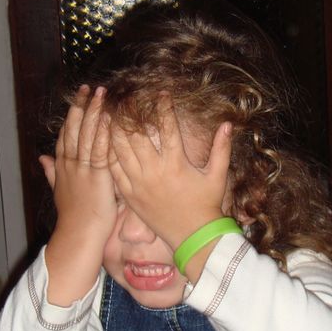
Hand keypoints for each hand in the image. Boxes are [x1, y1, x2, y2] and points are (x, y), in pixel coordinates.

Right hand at [41, 86, 116, 297]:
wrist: (78, 236)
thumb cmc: (74, 217)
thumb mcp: (59, 191)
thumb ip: (51, 172)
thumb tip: (41, 158)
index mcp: (62, 166)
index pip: (66, 134)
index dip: (71, 115)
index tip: (78, 98)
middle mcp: (71, 164)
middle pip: (74, 128)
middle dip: (81, 106)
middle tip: (88, 87)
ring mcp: (83, 169)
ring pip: (87, 134)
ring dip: (93, 112)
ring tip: (100, 94)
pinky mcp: (97, 176)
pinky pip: (100, 149)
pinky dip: (104, 132)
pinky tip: (109, 117)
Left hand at [109, 96, 231, 249]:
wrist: (192, 237)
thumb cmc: (207, 205)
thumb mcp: (218, 176)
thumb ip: (221, 148)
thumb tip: (227, 124)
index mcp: (176, 164)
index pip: (167, 127)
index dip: (163, 107)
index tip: (161, 93)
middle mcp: (154, 171)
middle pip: (136, 134)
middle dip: (130, 113)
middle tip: (127, 98)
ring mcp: (138, 183)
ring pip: (119, 150)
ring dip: (114, 129)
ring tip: (111, 112)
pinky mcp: (129, 195)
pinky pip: (114, 170)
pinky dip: (108, 154)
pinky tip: (104, 140)